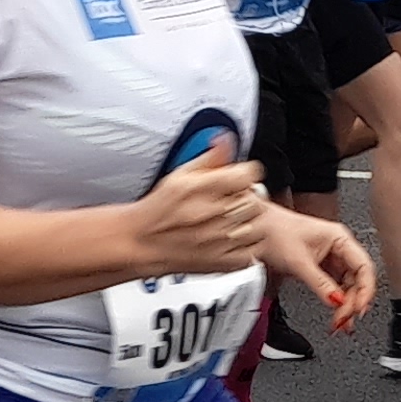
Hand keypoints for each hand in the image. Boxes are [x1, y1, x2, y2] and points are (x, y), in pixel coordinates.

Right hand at [132, 153, 271, 274]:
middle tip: (234, 199)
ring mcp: (220, 240)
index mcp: (204, 188)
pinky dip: (249, 243)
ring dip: (249, 220)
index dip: (245, 173)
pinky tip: (234, 237)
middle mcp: (213, 214)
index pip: (248, 175)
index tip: (239, 177)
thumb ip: (210, 157)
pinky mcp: (223, 262)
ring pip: (258, 225)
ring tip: (234, 219)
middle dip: (247, 196)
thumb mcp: (180, 174)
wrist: (142, 242)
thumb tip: (226, 139)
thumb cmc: (159, 209)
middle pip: (255, 199)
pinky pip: (254, 250)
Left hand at [261, 207, 377, 330]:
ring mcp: (331, 257)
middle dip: (354, 302)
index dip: (366, 290)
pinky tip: (336, 313)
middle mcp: (339, 247)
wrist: (258, 227)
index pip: (364, 267)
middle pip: (358, 280)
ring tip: (341, 323)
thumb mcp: (299, 262)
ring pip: (348, 285)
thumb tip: (336, 302)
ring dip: (346, 305)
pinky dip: (336, 301)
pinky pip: (336, 287)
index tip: (359, 308)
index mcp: (339, 238)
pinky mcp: (322, 267)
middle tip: (345, 320)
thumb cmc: (276, 232)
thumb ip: (320, 283)